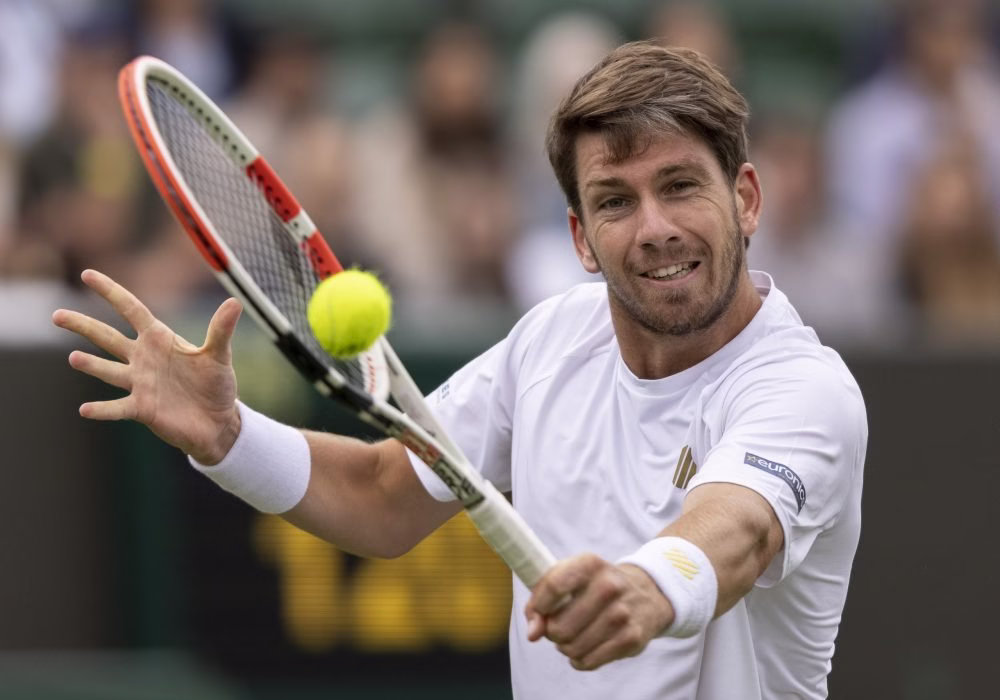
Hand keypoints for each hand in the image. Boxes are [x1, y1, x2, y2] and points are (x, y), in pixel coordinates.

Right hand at [52, 269, 242, 463]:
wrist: (218, 422)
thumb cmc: (217, 385)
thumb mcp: (219, 355)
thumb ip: (221, 330)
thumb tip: (236, 301)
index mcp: (160, 339)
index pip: (131, 309)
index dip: (110, 292)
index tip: (88, 274)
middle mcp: (143, 358)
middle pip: (107, 337)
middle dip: (83, 326)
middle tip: (56, 315)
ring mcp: (139, 384)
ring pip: (107, 370)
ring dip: (91, 365)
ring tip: (74, 358)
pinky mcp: (141, 409)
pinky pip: (117, 407)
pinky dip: (102, 409)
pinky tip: (85, 410)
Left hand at [524, 553, 672, 670]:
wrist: (647, 594)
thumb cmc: (596, 586)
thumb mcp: (570, 577)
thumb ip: (542, 598)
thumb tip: (533, 633)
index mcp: (590, 564)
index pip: (553, 586)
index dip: (538, 606)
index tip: (538, 613)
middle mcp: (609, 586)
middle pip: (559, 627)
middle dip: (552, 632)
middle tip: (559, 626)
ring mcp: (622, 614)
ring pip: (572, 648)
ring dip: (566, 647)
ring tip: (574, 635)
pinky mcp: (631, 639)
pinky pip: (588, 661)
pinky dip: (580, 659)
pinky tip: (587, 646)